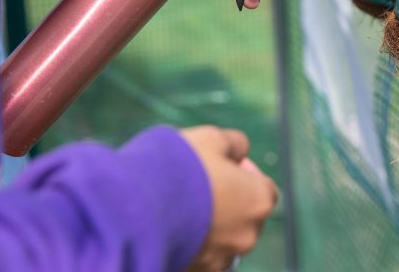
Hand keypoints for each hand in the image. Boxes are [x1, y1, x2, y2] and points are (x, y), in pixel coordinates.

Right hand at [180, 127, 277, 271]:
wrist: (133, 208)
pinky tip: (168, 228)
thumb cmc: (178, 167)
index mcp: (258, 201)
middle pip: (245, 218)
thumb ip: (234, 145)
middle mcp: (246, 236)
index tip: (226, 166)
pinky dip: (189, 245)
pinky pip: (197, 257)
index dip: (247, 175)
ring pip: (221, 240)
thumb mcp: (211, 138)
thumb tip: (239, 153)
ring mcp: (219, 259)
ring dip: (208, 227)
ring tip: (179, 208)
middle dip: (229, 202)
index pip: (265, 190)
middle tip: (200, 186)